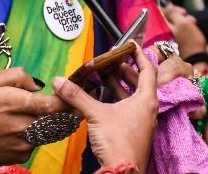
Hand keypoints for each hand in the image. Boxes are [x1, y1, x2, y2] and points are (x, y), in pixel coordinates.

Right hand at [0, 67, 66, 171]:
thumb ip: (15, 76)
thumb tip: (37, 84)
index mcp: (13, 103)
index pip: (52, 103)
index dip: (66, 99)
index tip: (70, 93)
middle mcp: (21, 125)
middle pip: (55, 120)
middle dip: (65, 112)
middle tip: (70, 105)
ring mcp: (22, 144)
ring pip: (49, 132)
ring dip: (52, 124)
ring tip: (47, 115)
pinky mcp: (20, 157)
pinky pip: (36, 143)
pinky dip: (36, 135)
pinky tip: (24, 129)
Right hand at [52, 44, 157, 169]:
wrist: (122, 173)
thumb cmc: (119, 143)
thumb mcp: (95, 114)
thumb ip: (77, 95)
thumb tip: (60, 81)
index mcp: (146, 99)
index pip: (147, 69)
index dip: (138, 55)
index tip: (130, 45)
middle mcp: (146, 109)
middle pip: (139, 81)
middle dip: (124, 69)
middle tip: (110, 59)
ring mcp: (140, 121)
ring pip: (131, 95)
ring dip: (118, 84)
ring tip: (102, 74)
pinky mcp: (132, 130)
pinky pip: (126, 107)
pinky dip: (114, 98)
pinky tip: (100, 97)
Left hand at [160, 2, 206, 57]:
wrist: (197, 57)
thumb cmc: (190, 40)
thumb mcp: (183, 23)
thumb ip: (173, 13)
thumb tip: (165, 4)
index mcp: (161, 27)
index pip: (159, 12)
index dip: (168, 7)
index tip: (178, 10)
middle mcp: (162, 30)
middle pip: (167, 15)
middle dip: (177, 13)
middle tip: (185, 14)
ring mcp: (168, 34)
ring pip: (174, 20)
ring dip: (183, 18)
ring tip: (192, 22)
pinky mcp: (175, 37)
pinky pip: (178, 26)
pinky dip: (185, 24)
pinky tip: (192, 25)